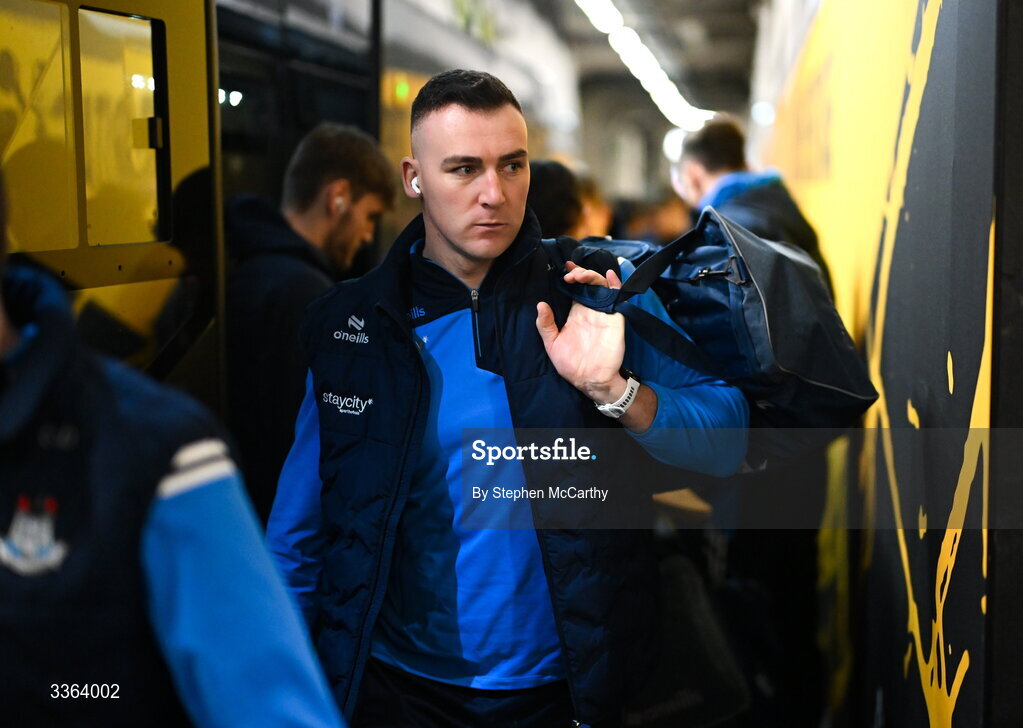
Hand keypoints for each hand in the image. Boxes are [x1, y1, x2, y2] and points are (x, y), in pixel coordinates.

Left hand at [536, 262, 627, 403]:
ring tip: (579, 276)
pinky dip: (616, 283)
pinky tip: (609, 275)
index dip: (570, 277)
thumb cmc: (571, 365)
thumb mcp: (552, 344)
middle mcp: (590, 310)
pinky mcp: (615, 319)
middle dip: (579, 273)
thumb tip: (540, 304)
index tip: (562, 270)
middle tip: (569, 275)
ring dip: (591, 275)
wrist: (590, 381)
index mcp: (576, 314)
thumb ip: (545, 325)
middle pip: (588, 283)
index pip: (575, 289)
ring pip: (601, 285)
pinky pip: (618, 297)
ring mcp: (603, 313)